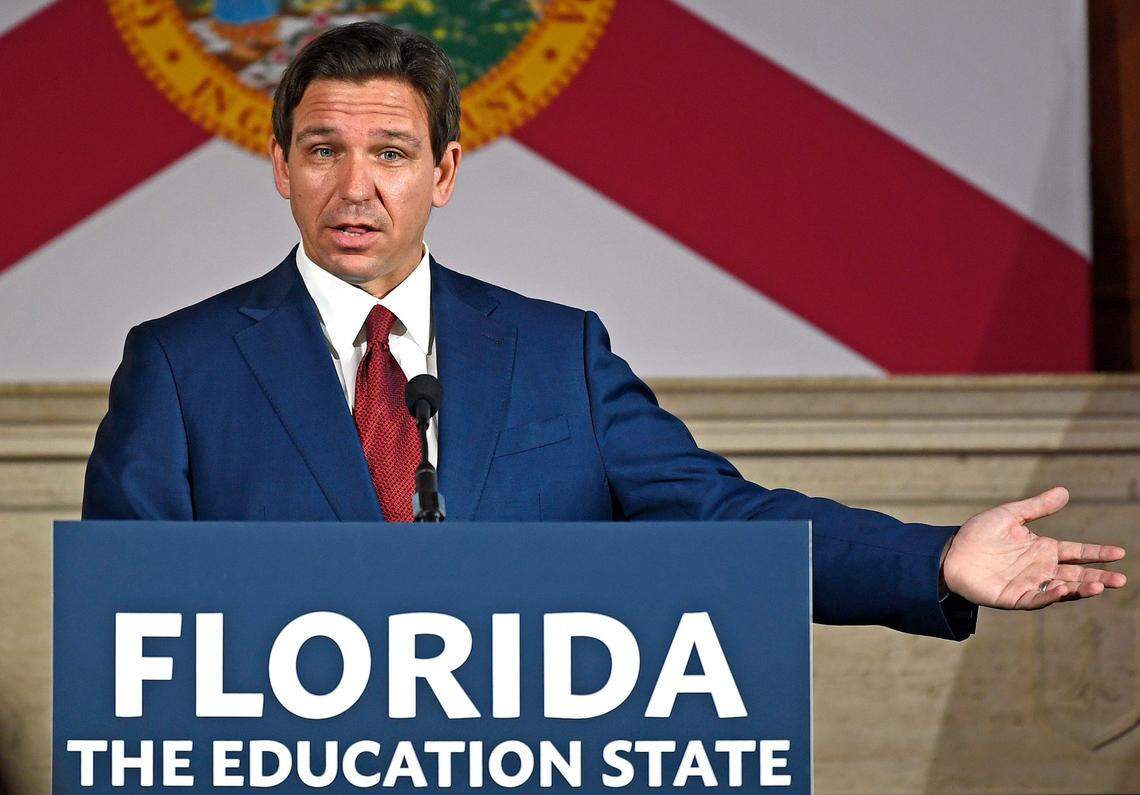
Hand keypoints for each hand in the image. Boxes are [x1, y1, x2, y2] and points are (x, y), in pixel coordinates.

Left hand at [943, 486, 1126, 608]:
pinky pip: (1036, 599)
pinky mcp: (1013, 597)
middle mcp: (1040, 569)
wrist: (950, 552)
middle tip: (1121, 580)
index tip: (1119, 553)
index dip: (1097, 553)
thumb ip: (1037, 506)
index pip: (1077, 552)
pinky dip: (1050, 595)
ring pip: (1061, 589)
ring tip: (1099, 587)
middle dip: (1098, 578)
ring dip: (1080, 589)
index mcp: (1042, 549)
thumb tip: (1065, 491)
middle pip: (1076, 574)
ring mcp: (1028, 584)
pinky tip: (1063, 588)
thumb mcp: (1010, 515)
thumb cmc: (978, 534)